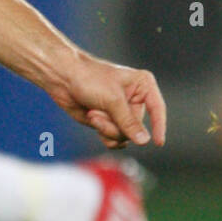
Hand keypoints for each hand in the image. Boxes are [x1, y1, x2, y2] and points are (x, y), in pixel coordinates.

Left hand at [47, 53, 165, 148]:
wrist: (62, 78)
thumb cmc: (88, 80)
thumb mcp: (112, 100)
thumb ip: (129, 122)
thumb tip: (144, 140)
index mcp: (143, 86)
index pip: (158, 109)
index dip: (159, 126)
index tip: (158, 142)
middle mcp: (135, 99)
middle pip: (136, 128)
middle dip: (116, 126)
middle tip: (97, 114)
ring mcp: (121, 112)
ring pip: (125, 136)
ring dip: (108, 130)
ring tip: (93, 115)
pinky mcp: (108, 121)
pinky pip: (114, 139)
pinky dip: (104, 135)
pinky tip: (93, 121)